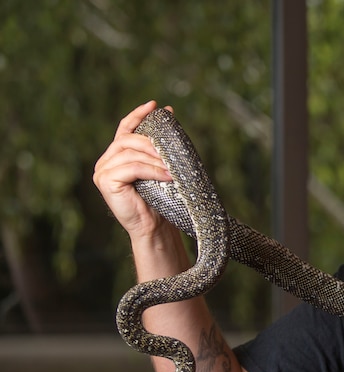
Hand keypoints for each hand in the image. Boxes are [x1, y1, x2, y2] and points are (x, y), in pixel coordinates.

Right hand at [93, 100, 174, 239]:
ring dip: (156, 159)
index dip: (138, 115)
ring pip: (131, 153)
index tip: (155, 105)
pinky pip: (132, 168)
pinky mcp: (105, 182)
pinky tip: (167, 175)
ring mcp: (103, 171)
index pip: (125, 128)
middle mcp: (106, 161)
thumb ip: (159, 144)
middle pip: (128, 140)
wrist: (153, 226)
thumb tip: (169, 112)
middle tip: (171, 150)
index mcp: (116, 155)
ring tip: (173, 167)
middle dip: (152, 142)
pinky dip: (152, 170)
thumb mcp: (159, 166)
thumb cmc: (158, 198)